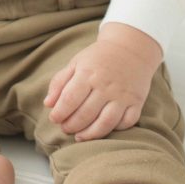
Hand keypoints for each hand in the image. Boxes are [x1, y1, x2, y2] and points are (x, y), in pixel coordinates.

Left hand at [43, 30, 160, 140]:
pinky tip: (102, 128)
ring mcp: (123, 95)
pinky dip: (115, 130)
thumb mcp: (76, 63)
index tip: (54, 118)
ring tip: (79, 136)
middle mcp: (106, 85)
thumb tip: (48, 104)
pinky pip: (127, 123)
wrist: (131, 48)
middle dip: (71, 126)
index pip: (70, 99)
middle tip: (65, 128)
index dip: (59, 113)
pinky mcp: (136, 102)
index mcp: (88, 73)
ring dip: (90, 134)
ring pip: (105, 123)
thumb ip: (59, 82)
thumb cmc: (98, 58)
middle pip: (86, 114)